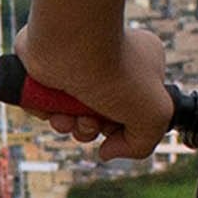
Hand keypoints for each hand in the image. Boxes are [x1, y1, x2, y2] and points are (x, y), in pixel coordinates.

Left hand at [12, 7, 175, 160]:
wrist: (70, 45)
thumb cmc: (117, 72)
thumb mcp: (155, 116)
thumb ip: (141, 144)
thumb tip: (106, 152)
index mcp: (140, 64)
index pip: (132, 106)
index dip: (123, 126)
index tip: (118, 125)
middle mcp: (105, 61)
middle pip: (98, 114)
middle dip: (91, 128)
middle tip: (90, 120)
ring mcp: (73, 64)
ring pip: (69, 111)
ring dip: (70, 125)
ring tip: (69, 116)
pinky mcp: (43, 67)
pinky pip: (43, 102)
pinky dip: (45, 112)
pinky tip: (51, 109)